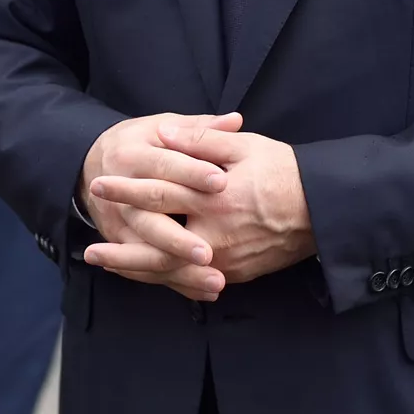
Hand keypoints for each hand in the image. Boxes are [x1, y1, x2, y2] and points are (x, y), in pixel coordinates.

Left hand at [94, 122, 315, 289]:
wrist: (324, 210)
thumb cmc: (284, 172)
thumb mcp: (244, 147)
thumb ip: (200, 140)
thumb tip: (164, 133)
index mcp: (215, 199)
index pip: (161, 194)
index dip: (127, 189)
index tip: (100, 184)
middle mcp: (217, 236)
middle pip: (158, 249)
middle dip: (121, 251)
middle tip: (89, 250)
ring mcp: (226, 261)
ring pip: (172, 272)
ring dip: (136, 271)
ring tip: (106, 266)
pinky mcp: (234, 274)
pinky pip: (191, 281)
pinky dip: (164, 278)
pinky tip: (144, 274)